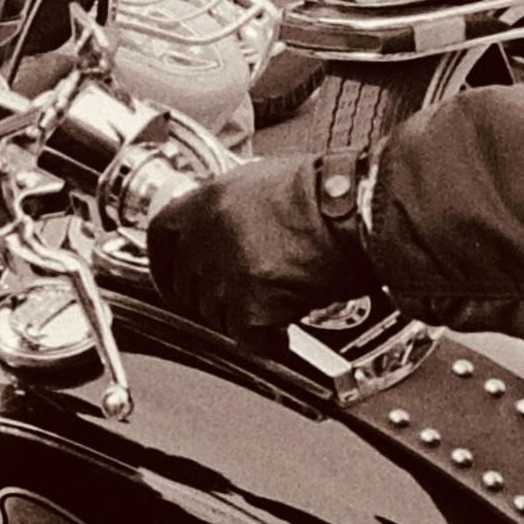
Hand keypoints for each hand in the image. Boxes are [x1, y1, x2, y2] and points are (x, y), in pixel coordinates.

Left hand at [147, 155, 381, 332]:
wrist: (363, 207)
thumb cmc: (331, 190)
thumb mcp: (266, 181)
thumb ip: (234, 208)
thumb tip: (228, 231)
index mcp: (210, 199)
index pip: (161, 238)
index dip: (166, 265)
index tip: (176, 278)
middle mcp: (210, 234)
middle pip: (189, 284)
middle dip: (213, 297)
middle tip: (243, 298)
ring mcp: (228, 271)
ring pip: (217, 315)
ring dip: (244, 318)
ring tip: (277, 306)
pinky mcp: (253, 303)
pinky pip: (250, 339)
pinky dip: (269, 342)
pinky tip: (286, 333)